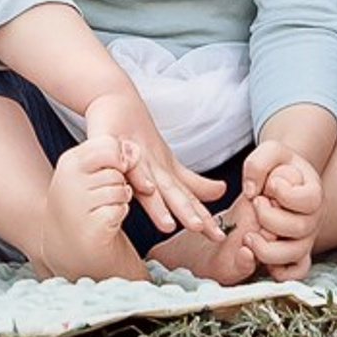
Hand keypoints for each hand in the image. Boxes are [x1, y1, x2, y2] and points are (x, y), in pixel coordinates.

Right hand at [85, 85, 225, 242]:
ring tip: (169, 223)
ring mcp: (136, 157)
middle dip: (185, 211)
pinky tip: (143, 187)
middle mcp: (153, 168)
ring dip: (159, 203)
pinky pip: (125, 163)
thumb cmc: (140, 139)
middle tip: (199, 227)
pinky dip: (135, 174)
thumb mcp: (166, 164)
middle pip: (172, 191)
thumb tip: (221, 191)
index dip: (201, 217)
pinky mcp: (115, 147)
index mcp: (165, 175)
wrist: (115, 101)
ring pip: (150, 182)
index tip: (217, 236)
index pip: (186, 199)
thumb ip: (191, 183)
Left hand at [226, 141, 324, 281]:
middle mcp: (315, 219)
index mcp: (314, 192)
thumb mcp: (270, 151)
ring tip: (249, 236)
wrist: (280, 180)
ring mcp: (307, 239)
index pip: (309, 200)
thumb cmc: (277, 166)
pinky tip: (261, 258)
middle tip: (255, 204)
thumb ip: (258, 164)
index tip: (270, 185)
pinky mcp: (297, 255)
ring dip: (267, 249)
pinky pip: (296, 272)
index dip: (286, 194)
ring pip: (295, 255)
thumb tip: (252, 192)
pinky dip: (280, 271)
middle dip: (269, 218)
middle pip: (299, 229)